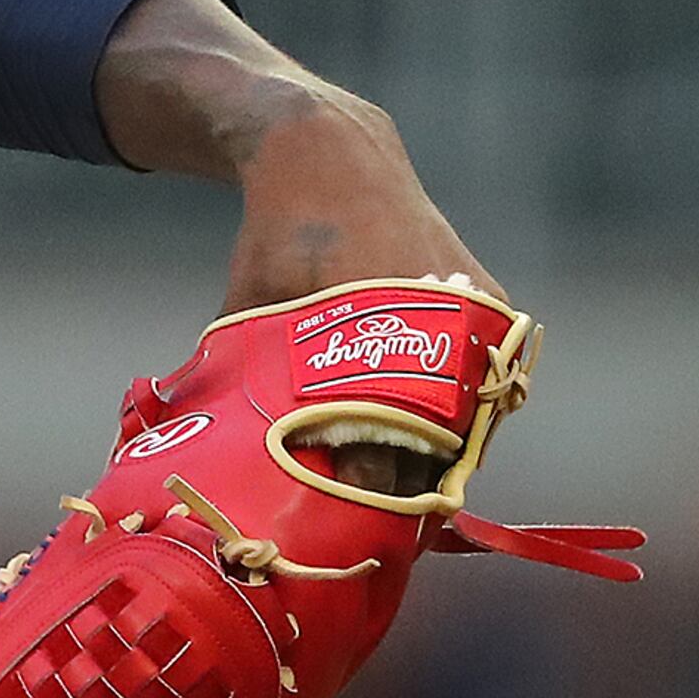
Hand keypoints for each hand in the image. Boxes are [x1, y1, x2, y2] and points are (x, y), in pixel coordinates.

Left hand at [93, 0, 491, 496]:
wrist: (332, 157)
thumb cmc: (277, 244)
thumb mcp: (248, 317)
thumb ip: (238, 383)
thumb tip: (204, 456)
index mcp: (388, 337)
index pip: (391, 451)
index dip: (369, 505)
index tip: (350, 540)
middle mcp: (452, 328)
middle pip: (438, 447)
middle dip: (405, 494)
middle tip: (374, 539)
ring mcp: (482, 322)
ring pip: (468, 422)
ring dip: (435, 462)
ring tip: (398, 507)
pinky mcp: (494, 312)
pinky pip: (484, 388)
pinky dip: (455, 420)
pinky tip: (421, 454)